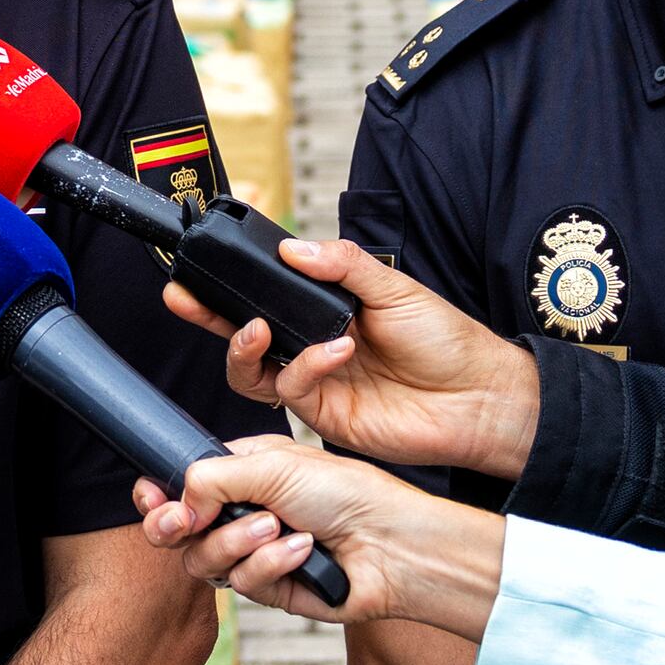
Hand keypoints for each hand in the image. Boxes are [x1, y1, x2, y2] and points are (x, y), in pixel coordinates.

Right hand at [129, 434, 496, 634]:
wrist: (392, 543)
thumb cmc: (344, 492)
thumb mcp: (271, 465)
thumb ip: (210, 478)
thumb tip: (175, 505)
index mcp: (241, 473)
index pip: (181, 485)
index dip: (158, 495)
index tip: (152, 498)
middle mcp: (243, 512)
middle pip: (178, 530)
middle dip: (178, 526)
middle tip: (183, 523)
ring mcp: (254, 553)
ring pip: (205, 560)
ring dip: (238, 542)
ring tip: (278, 527)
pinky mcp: (271, 588)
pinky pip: (242, 583)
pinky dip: (271, 564)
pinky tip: (303, 551)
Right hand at [167, 240, 540, 476]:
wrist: (478, 397)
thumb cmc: (446, 342)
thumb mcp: (394, 288)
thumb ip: (342, 265)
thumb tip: (293, 248)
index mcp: (324, 311)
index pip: (266, 295)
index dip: (231, 285)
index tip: (203, 267)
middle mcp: (310, 347)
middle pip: (241, 333)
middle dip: (208, 316)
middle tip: (186, 298)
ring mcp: (313, 383)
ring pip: (251, 372)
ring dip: (245, 347)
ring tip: (259, 328)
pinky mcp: (322, 415)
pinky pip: (289, 390)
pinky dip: (304, 366)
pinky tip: (335, 349)